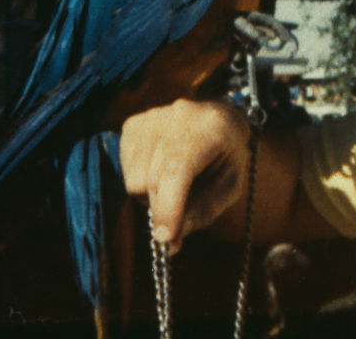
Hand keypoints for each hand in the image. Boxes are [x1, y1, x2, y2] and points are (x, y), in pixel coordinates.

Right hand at [120, 99, 249, 252]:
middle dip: (164, 207)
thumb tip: (170, 239)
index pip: (177, 170)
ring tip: (175, 182)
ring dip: (152, 195)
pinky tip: (161, 169)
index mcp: (210, 127)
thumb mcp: (230, 185)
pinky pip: (125, 170)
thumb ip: (204, 210)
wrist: (220, 118)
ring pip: (134, 180)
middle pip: (152, 180)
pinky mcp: (133, 124)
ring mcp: (151, 117)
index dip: (169, 206)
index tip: (166, 237)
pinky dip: (141, 181)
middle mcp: (177, 116)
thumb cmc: (228, 156)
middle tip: (181, 210)